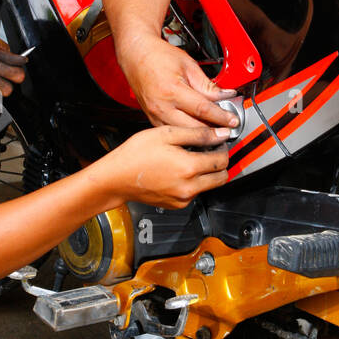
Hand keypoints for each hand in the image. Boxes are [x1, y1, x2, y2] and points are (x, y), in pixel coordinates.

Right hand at [101, 125, 229, 207]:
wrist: (116, 178)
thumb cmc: (135, 154)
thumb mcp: (166, 134)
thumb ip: (197, 134)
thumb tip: (220, 134)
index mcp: (188, 167)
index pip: (222, 160)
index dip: (223, 148)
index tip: (217, 142)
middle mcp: (189, 187)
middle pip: (222, 177)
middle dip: (219, 163)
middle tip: (208, 151)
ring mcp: (183, 198)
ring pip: (209, 186)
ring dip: (207, 174)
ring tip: (190, 159)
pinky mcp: (176, 205)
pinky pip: (195, 193)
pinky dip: (193, 182)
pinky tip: (178, 171)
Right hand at [118, 33, 238, 130]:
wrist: (136, 54)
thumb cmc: (158, 56)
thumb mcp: (188, 65)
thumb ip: (207, 84)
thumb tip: (224, 96)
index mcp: (172, 90)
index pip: (203, 109)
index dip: (221, 116)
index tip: (232, 121)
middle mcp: (161, 105)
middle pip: (193, 127)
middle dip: (213, 132)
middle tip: (228, 132)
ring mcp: (154, 114)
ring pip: (182, 134)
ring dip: (200, 137)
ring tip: (215, 135)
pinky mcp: (151, 118)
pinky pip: (172, 132)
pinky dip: (185, 135)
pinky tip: (196, 133)